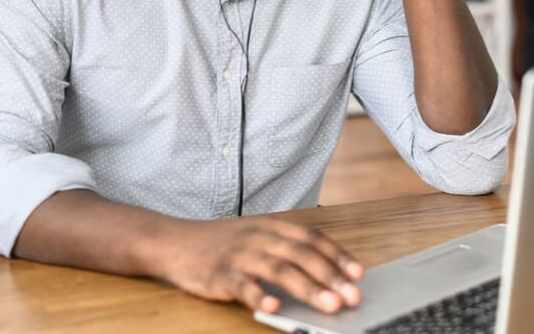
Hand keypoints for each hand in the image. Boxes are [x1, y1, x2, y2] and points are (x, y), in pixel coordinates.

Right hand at [162, 216, 363, 313]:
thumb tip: (326, 274)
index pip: (311, 237)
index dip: (337, 254)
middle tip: (352, 295)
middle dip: (330, 276)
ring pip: (278, 270)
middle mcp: (258, 237)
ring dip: (307, 288)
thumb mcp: (255, 236)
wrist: (174, 242)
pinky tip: (275, 307)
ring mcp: (239, 255)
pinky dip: (260, 296)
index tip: (358, 273)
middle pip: (300, 254)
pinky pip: (242, 285)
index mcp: (270, 225)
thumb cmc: (222, 243)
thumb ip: (285, 250)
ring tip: (329, 305)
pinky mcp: (219, 274)